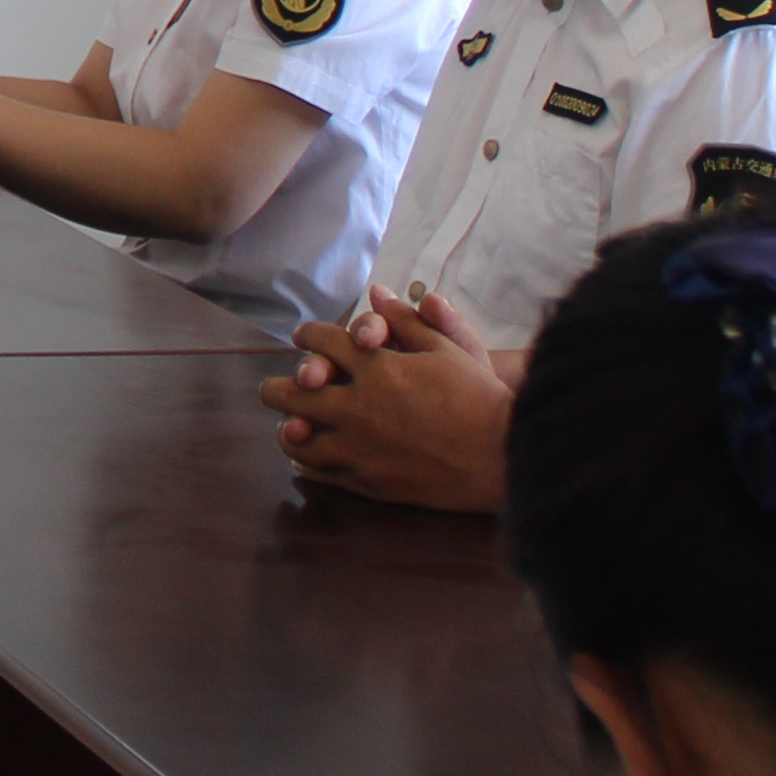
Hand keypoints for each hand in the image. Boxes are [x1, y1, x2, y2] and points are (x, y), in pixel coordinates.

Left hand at [260, 287, 518, 511]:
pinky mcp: (369, 482)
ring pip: (300, 438)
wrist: (503, 457)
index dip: (308, 337)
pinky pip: (322, 471)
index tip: (303, 339)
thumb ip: (407, 321)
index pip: (322, 343)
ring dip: (289, 428)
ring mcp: (360, 448)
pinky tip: (308, 456)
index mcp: (376, 369)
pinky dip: (308, 462)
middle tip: (272, 388)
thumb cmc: (479, 398)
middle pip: (295, 393)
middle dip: (277, 388)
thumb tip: (379, 293)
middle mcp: (359, 407)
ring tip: (289, 426)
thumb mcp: (447, 349)